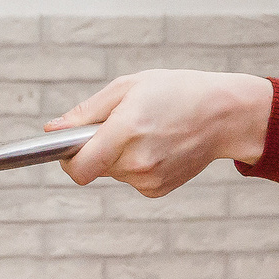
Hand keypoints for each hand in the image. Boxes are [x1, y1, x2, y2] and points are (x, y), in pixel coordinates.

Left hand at [50, 71, 273, 196]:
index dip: (67, 159)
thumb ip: (86, 112)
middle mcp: (136, 162)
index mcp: (125, 132)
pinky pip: (131, 180)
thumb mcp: (127, 88)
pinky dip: (136, 165)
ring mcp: (149, 179)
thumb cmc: (176, 92)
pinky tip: (158, 146)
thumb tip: (53, 130)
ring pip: (112, 173)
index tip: (70, 146)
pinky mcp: (159, 190)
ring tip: (146, 132)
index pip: (78, 168)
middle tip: (122, 125)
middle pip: (93, 168)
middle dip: (97, 149)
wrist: (225, 114)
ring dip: (118, 156)